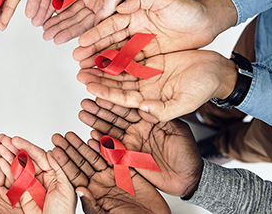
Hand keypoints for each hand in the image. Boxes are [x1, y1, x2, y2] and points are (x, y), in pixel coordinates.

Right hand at [0, 134, 75, 213]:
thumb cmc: (64, 212)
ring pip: (19, 166)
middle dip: (14, 148)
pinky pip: (14, 179)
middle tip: (3, 139)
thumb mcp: (66, 189)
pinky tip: (0, 161)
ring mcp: (32, 183)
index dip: (27, 147)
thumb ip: (59, 169)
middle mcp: (42, 176)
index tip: (16, 140)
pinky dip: (6, 170)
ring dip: (8, 156)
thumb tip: (51, 152)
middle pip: (26, 158)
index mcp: (54, 172)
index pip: (39, 155)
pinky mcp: (23, 192)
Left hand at [51, 132, 169, 213]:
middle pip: (83, 161)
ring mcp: (114, 174)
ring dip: (84, 144)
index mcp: (93, 192)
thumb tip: (79, 190)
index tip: (54, 150)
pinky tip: (96, 136)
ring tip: (72, 134)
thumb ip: (91, 204)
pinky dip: (107, 145)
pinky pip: (115, 154)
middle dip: (70, 149)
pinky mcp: (129, 169)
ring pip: (96, 155)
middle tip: (59, 137)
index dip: (64, 162)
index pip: (75, 174)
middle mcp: (102, 181)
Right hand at [74, 0, 229, 64]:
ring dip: (101, 64)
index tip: (82, 43)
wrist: (208, 23)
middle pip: (109, 42)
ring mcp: (139, 45)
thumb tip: (118, 7)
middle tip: (77, 61)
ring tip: (85, 73)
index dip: (96, 34)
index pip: (110, 25)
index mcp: (133, 14)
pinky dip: (117, 73)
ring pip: (116, 56)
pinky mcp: (148, 58)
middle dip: (92, 52)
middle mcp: (133, 30)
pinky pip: (130, 67)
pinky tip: (105, 79)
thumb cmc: (188, 9)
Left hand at [76, 49, 236, 120]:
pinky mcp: (149, 59)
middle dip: (97, 78)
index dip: (105, 92)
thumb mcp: (185, 102)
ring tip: (85, 59)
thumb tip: (144, 110)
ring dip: (102, 65)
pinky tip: (102, 47)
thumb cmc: (204, 87)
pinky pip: (129, 55)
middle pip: (115, 83)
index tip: (89, 86)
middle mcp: (144, 88)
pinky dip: (116, 52)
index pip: (122, 98)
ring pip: (119, 69)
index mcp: (149, 100)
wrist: (217, 70)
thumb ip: (164, 110)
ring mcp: (146, 73)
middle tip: (79, 72)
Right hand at [78, 98, 202, 196]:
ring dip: (95, 123)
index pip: (128, 106)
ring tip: (82, 114)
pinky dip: (100, 143)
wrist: (188, 179)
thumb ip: (161, 117)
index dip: (114, 99)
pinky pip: (111, 149)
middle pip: (114, 116)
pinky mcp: (128, 158)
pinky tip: (90, 136)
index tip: (100, 91)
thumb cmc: (188, 154)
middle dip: (99, 109)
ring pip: (110, 130)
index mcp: (149, 119)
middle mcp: (138, 129)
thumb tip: (144, 106)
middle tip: (85, 101)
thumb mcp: (177, 130)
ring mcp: (131, 142)